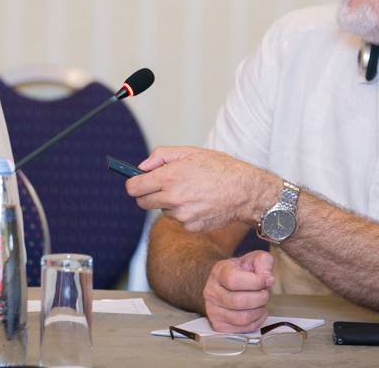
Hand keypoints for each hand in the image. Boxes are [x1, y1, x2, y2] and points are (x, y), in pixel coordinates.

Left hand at [125, 146, 276, 231]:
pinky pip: (178, 219)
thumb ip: (161, 156)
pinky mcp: (191, 227)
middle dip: (146, 194)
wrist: (246, 191)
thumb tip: (141, 167)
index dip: (132, 184)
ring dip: (168, 202)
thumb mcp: (190, 152)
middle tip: (160, 186)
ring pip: (162, 210)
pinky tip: (199, 202)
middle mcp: (173, 198)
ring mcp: (182, 215)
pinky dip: (183, 212)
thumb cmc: (220, 168)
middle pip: (142, 203)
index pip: (134, 188)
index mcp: (170, 177)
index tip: (135, 183)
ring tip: (189, 191)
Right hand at [203, 251, 274, 332]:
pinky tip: (256, 311)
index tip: (267, 280)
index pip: (234, 280)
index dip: (256, 282)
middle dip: (260, 298)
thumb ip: (263, 262)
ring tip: (260, 302)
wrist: (225, 283)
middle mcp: (211, 292)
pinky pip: (244, 329)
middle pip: (239, 302)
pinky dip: (256, 321)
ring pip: (242, 318)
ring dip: (259, 311)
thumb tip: (267, 278)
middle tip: (265, 292)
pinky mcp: (219, 325)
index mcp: (218, 272)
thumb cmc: (240, 272)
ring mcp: (213, 310)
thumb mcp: (253, 259)